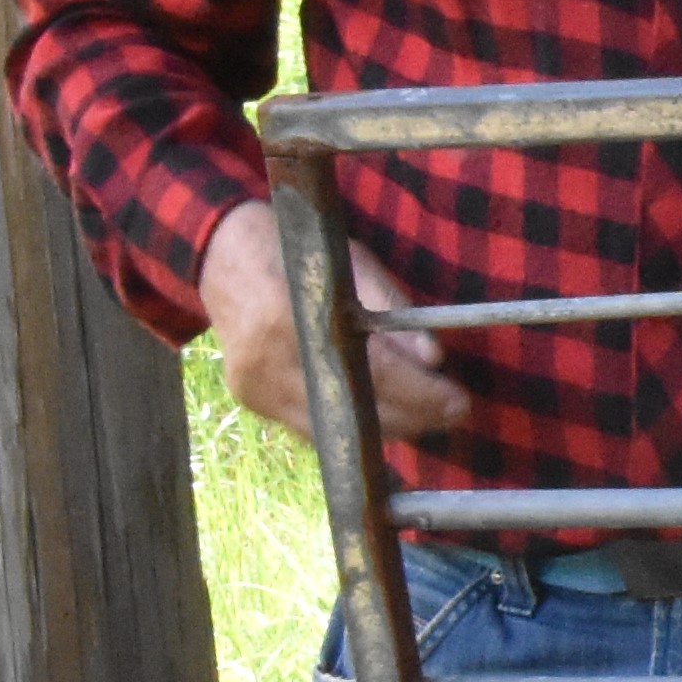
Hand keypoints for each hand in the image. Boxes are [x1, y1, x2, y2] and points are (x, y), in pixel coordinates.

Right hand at [196, 198, 465, 443]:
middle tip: (455, 412)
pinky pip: (312, 427)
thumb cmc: (296, 253)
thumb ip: (392, 311)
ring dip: (388, 427)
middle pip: (353, 408)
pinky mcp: (252, 400)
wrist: (222, 257)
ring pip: (335, 428)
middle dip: (413, 416)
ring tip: (429, 415)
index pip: (369, 373)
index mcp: (286, 319)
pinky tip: (386, 415)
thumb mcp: (350, 264)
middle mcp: (265, 362)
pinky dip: (352, 424)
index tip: (460, 402)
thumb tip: (434, 359)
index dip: (420, 393)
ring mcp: (254, 388)